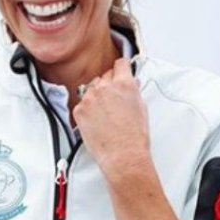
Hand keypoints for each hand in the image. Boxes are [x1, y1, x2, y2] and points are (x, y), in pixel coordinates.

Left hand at [73, 58, 149, 180]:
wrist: (122, 155)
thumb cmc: (134, 137)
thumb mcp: (141, 108)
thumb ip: (133, 91)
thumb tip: (130, 84)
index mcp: (124, 84)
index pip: (120, 64)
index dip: (121, 67)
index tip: (120, 69)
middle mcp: (105, 88)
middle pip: (104, 76)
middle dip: (109, 84)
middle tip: (114, 99)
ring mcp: (89, 98)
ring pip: (91, 88)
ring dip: (96, 95)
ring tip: (105, 113)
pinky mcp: (79, 110)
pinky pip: (82, 103)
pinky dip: (87, 109)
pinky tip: (96, 120)